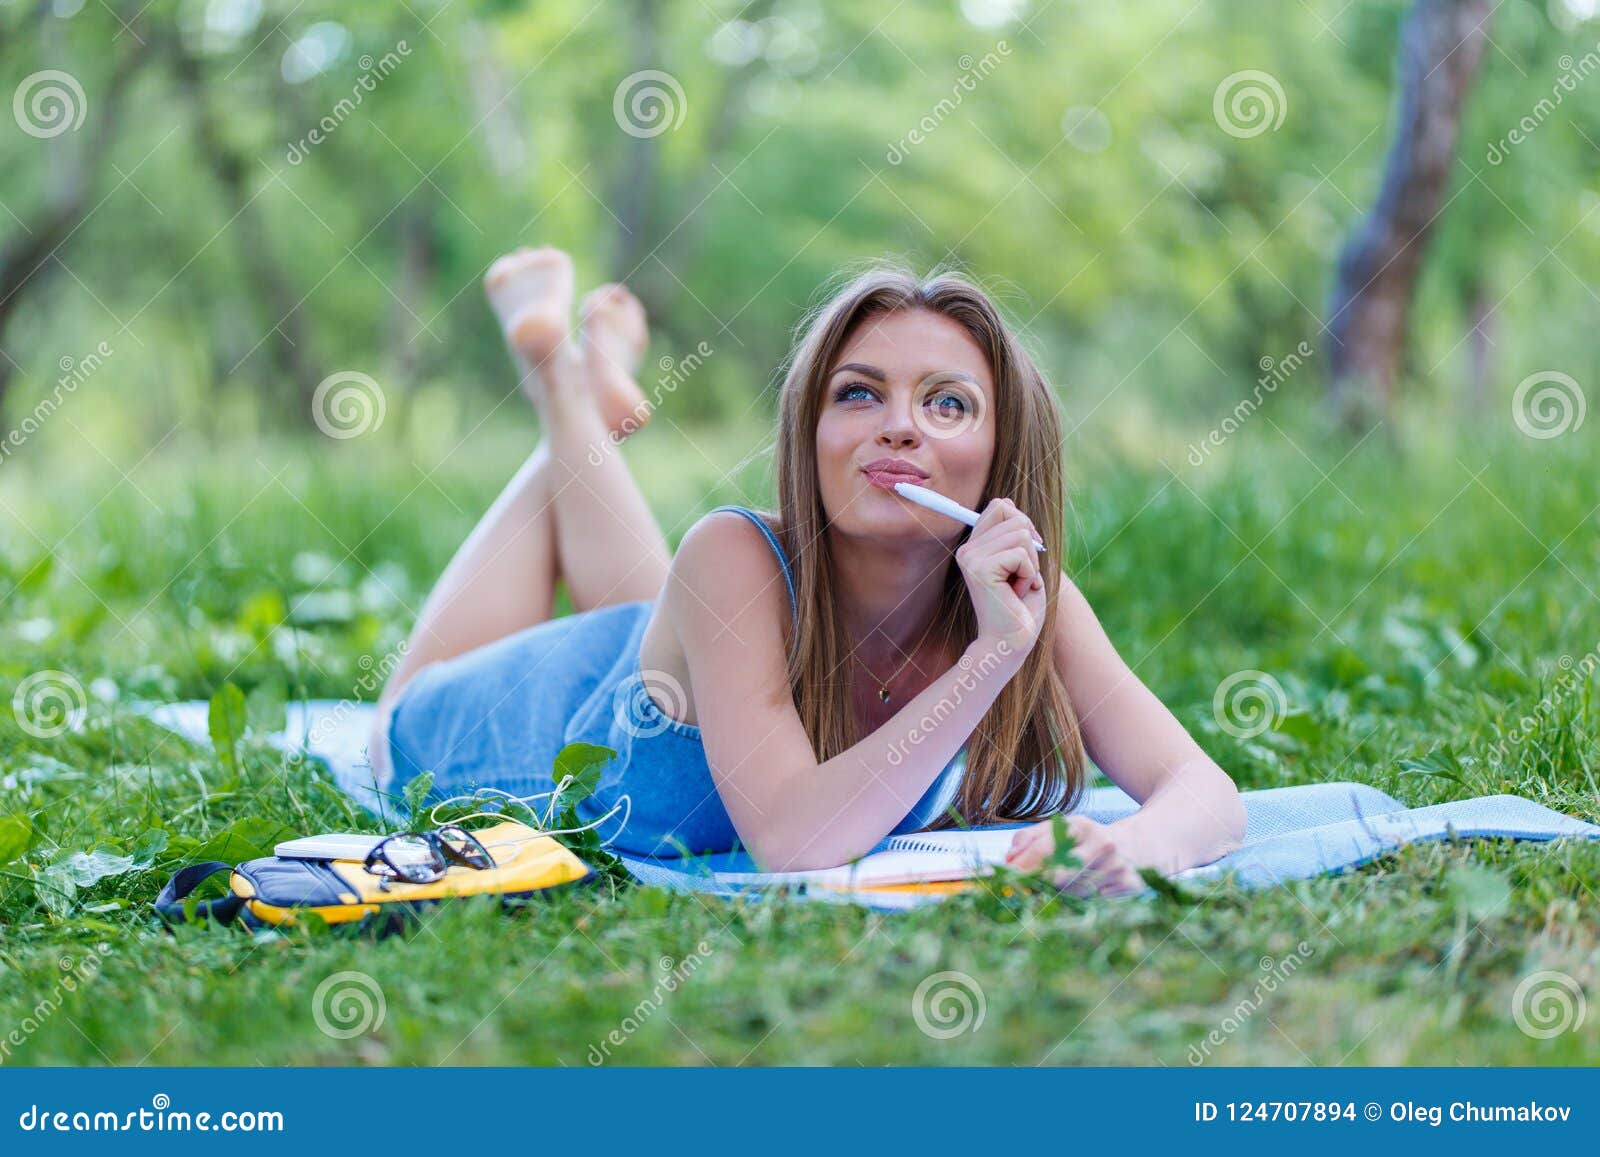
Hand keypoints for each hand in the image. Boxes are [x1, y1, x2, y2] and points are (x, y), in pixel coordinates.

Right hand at [955, 498, 1045, 659]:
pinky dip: (1028, 574)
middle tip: (1022, 576)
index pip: (1000, 505)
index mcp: (974, 546)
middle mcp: (968, 550)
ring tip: (1018, 586)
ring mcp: (972, 558)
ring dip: (1030, 563)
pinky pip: (1021, 554)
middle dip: (1030, 546)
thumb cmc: (1020, 608)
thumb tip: (1009, 503)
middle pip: (1013, 515)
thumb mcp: (1021, 563)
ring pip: (1021, 534)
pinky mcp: (981, 569)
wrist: (1010, 642)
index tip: (1029, 552)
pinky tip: (1016, 593)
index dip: (1023, 522)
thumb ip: (1014, 535)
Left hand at [1003, 815, 1144, 897]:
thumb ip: (1031, 839)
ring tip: (1064, 888)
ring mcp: (1118, 868)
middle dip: (1039, 885)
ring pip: (1075, 895)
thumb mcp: (1062, 830)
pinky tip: (1089, 894)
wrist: (1140, 847)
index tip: (1004, 881)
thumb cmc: (1089, 841)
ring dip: (1062, 896)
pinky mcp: (1131, 889)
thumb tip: (1009, 860)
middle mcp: (1102, 845)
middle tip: (1024, 893)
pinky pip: (1095, 905)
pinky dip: (1085, 903)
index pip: (1045, 850)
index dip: (1022, 868)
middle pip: (1058, 877)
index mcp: (1081, 827)